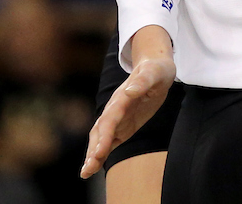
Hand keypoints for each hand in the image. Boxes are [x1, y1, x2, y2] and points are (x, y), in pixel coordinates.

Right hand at [80, 27, 175, 178]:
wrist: (156, 68)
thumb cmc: (155, 70)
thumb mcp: (153, 73)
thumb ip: (142, 82)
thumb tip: (128, 92)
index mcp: (121, 98)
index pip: (110, 120)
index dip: (104, 136)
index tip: (98, 152)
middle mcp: (115, 110)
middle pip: (101, 132)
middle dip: (93, 150)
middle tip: (87, 170)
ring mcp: (118, 118)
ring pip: (102, 139)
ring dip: (94, 155)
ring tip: (85, 173)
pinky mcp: (124, 125)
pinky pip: (111, 141)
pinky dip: (102, 154)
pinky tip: (94, 167)